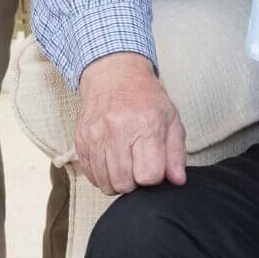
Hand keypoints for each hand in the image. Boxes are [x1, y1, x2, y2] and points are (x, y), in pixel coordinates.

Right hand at [76, 53, 186, 194]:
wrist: (113, 74)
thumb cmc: (145, 97)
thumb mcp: (171, 118)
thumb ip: (176, 152)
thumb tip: (178, 181)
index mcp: (146, 125)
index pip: (149, 175)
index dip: (154, 176)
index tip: (154, 165)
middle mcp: (118, 131)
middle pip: (125, 183)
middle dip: (135, 182)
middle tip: (139, 165)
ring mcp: (96, 136)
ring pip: (105, 183)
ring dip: (117, 181)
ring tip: (125, 164)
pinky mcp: (81, 140)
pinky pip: (90, 175)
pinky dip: (101, 176)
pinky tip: (111, 162)